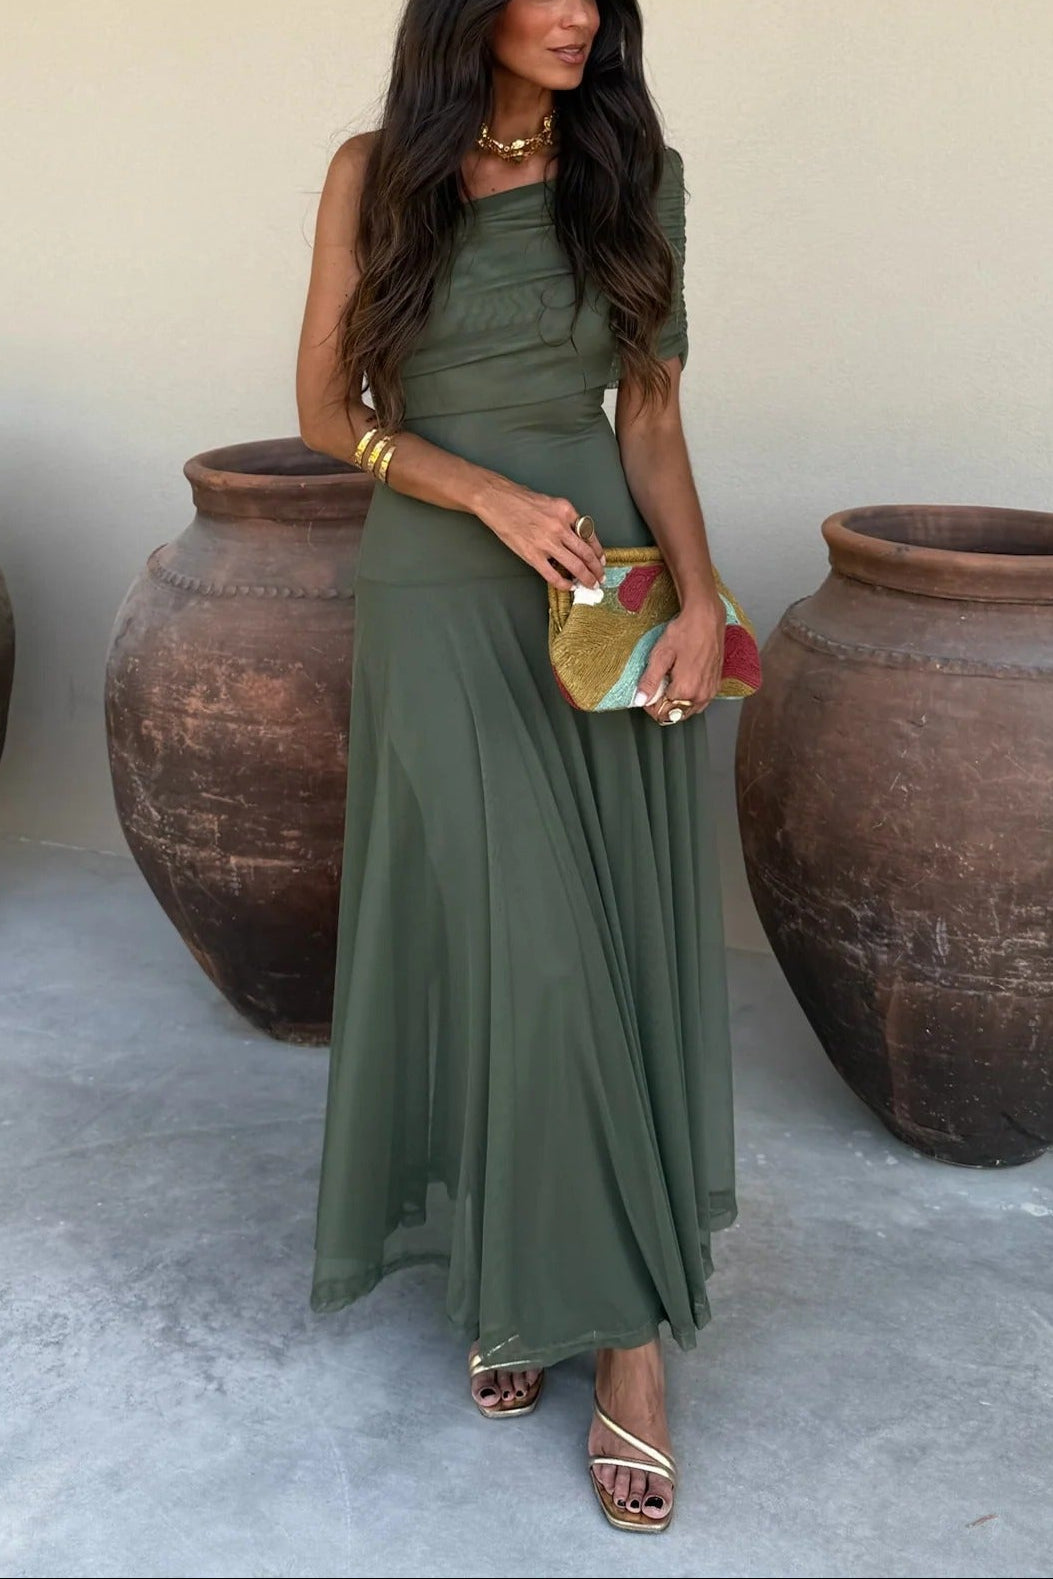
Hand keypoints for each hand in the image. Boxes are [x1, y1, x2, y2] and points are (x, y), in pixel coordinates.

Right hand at [474, 476, 605, 589]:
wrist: (496, 500)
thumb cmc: (519, 499)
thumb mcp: (550, 502)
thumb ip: (565, 519)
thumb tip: (576, 537)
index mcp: (566, 510)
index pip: (589, 534)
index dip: (598, 550)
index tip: (601, 559)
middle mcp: (559, 526)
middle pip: (586, 553)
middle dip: (596, 568)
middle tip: (600, 577)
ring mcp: (546, 542)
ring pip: (575, 565)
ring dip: (586, 578)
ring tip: (591, 585)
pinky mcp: (532, 554)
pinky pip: (553, 574)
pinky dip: (563, 583)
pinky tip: (569, 586)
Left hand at [633, 592, 726, 723]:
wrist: (707, 618)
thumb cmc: (684, 632)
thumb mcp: (660, 655)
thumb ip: (650, 681)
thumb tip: (640, 700)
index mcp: (685, 690)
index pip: (662, 712)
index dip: (651, 704)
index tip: (648, 689)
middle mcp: (700, 695)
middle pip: (675, 713)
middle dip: (664, 703)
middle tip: (659, 682)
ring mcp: (710, 691)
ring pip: (687, 709)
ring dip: (677, 700)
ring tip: (672, 679)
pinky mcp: (716, 684)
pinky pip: (699, 701)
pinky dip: (689, 696)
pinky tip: (684, 678)